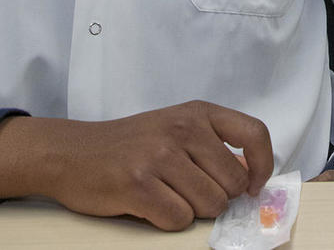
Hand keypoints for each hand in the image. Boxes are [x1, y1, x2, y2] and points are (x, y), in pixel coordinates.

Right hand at [0, 100, 274, 230]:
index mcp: (198, 113)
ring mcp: (160, 156)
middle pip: (232, 183)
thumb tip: (252, 177)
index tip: (253, 186)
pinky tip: (149, 204)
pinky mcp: (139, 184)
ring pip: (209, 205)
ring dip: (191, 210)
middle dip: (217, 197)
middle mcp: (182, 129)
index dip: (262, 166)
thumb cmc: (130, 144)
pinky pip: (178, 219)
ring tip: (166, 194)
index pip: (255, 134)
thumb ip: (213, 144)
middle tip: (188, 191)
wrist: (71, 152)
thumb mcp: (176, 127)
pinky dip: (168, 220)